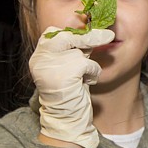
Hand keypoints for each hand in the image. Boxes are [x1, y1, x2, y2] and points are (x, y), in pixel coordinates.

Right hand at [30, 27, 114, 147]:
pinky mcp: (64, 74)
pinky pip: (88, 64)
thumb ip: (74, 49)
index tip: (87, 30)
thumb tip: (93, 29)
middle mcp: (41, 59)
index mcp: (39, 56)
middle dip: (90, 36)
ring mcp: (51, 66)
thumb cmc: (70, 92)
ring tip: (84, 76)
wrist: (67, 119)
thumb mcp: (69, 66)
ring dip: (89, 63)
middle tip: (109, 35)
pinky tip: (86, 82)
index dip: (72, 31)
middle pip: (68, 36)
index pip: (53, 32)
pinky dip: (93, 72)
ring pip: (81, 51)